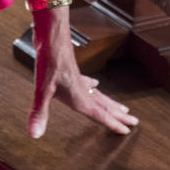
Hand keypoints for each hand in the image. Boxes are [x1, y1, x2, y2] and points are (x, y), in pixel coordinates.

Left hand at [27, 7, 138, 137]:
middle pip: (105, 105)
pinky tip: (93, 85)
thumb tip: (35, 134)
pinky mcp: (72, 71)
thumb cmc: (49, 60)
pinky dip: (93, 87)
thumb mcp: (42, 89)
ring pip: (99, 94)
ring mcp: (78, 79)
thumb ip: (39, 112)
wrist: (52, 35)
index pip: (100, 113)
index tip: (126, 130)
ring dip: (110, 103)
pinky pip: (87, 83)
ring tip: (122, 108)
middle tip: (135, 121)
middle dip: (119, 115)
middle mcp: (82, 89)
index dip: (113, 123)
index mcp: (78, 96)